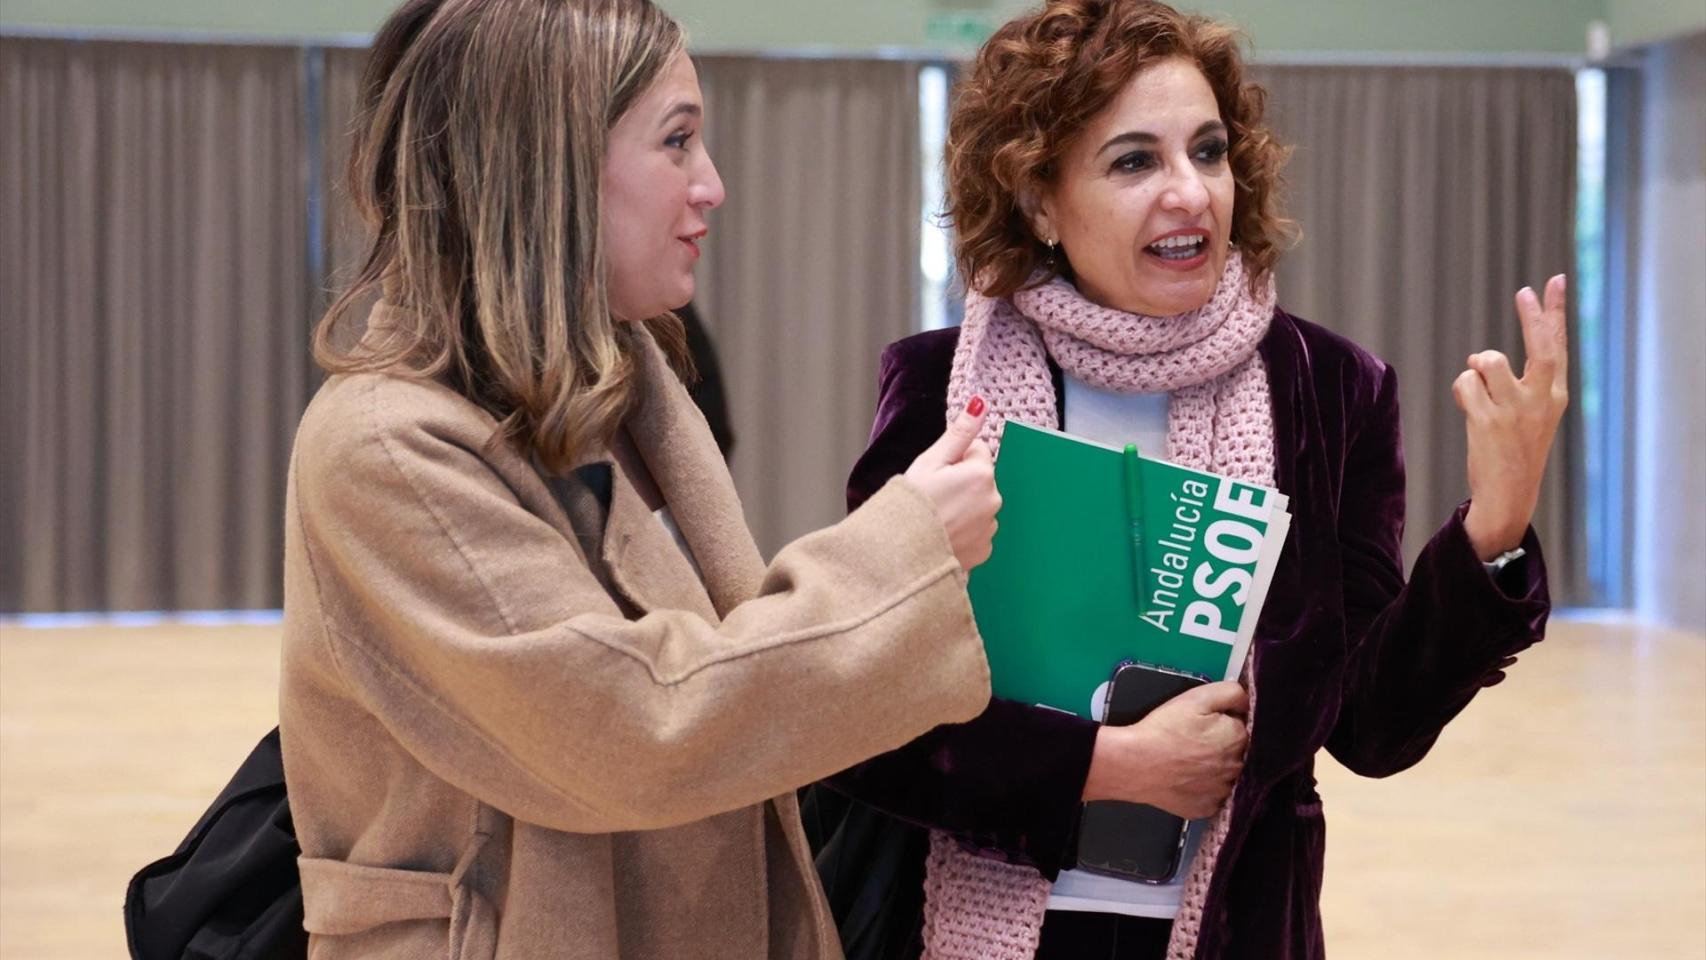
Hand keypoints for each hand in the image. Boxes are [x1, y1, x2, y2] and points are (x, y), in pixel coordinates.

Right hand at [904, 396, 1001, 570]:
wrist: (899, 553)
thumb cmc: (911, 504)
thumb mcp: (931, 461)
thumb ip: (960, 433)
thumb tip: (979, 404)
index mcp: (982, 475)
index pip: (978, 451)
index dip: (954, 460)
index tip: (937, 474)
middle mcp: (994, 501)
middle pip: (981, 480)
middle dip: (961, 483)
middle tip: (934, 496)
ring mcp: (990, 529)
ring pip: (979, 506)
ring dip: (963, 508)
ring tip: (937, 517)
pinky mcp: (984, 551)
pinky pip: (977, 532)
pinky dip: (963, 532)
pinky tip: (943, 534)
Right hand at [1081, 680, 1247, 818]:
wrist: (1135, 764)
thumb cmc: (1165, 729)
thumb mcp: (1197, 697)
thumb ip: (1231, 693)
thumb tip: (1246, 702)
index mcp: (1238, 738)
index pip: (1240, 726)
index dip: (1222, 722)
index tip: (1203, 724)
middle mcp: (1237, 768)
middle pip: (1236, 753)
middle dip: (1221, 746)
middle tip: (1193, 742)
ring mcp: (1222, 792)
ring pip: (1225, 777)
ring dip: (1214, 770)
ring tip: (1188, 762)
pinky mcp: (1206, 809)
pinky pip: (1211, 797)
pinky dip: (1203, 789)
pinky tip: (1186, 780)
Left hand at [1453, 274, 1570, 559]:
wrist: (1509, 494)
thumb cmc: (1515, 450)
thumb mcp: (1528, 414)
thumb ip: (1513, 383)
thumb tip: (1479, 359)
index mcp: (1554, 395)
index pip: (1557, 346)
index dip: (1555, 312)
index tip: (1556, 281)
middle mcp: (1540, 399)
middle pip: (1539, 346)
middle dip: (1532, 316)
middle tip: (1524, 291)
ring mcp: (1515, 410)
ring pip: (1489, 361)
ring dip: (1476, 368)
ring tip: (1479, 390)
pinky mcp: (1488, 420)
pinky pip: (1465, 383)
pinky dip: (1462, 390)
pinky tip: (1468, 409)